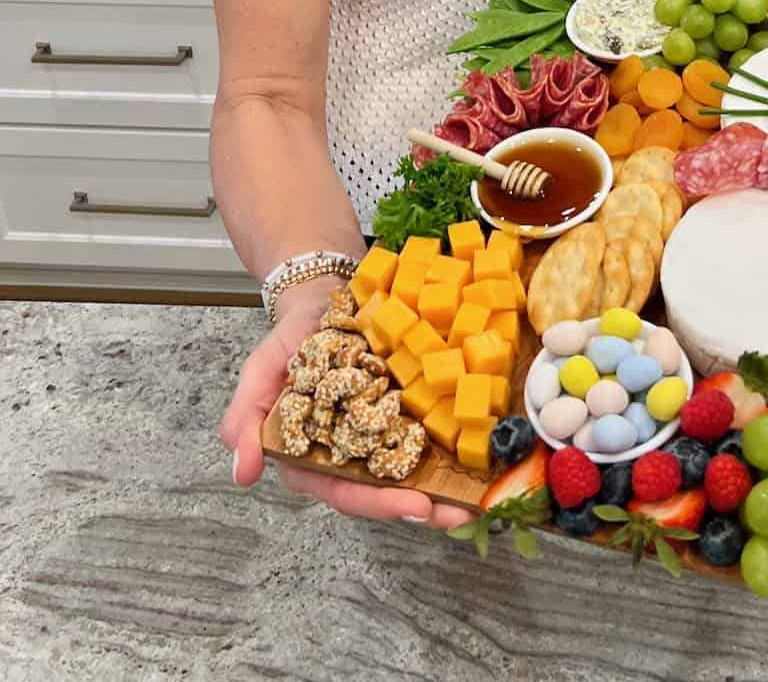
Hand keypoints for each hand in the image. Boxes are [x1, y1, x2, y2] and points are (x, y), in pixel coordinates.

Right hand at [222, 277, 473, 530]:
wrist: (324, 296)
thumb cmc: (290, 340)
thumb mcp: (260, 372)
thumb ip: (245, 418)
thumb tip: (241, 473)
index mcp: (316, 456)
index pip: (345, 491)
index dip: (378, 502)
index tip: (414, 506)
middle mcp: (353, 453)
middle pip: (388, 491)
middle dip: (425, 506)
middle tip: (459, 514)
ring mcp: (384, 433)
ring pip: (414, 471)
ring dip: (447, 490)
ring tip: (480, 500)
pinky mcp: (408, 409)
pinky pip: (432, 434)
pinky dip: (455, 449)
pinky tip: (482, 457)